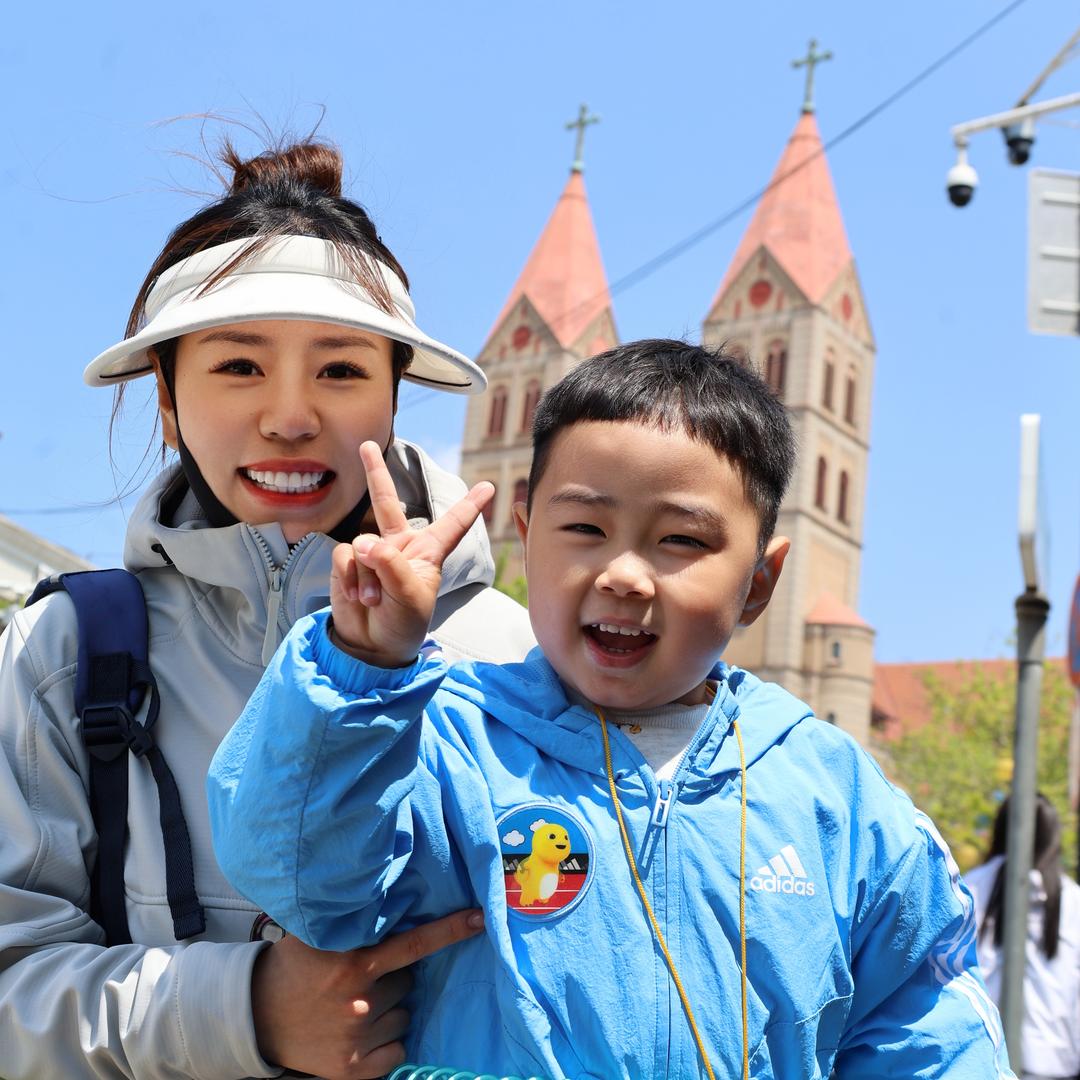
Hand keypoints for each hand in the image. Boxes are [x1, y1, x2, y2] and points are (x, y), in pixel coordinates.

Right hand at [251, 908, 484, 1079]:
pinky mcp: (354, 1069)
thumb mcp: (317, 935)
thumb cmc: (292, 968)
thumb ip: (352, 918)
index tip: (482, 918)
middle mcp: (359, 1001)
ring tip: (355, 1005)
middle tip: (361, 978)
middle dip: (393, 978)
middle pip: (409, 983)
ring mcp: (358, 1038)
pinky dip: (386, 1043)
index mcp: (353, 963)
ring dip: (389, 1009)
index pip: (414, 944)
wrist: (255, 1019)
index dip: (450, 930)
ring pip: (405, 1015)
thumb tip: (388, 887)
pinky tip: (360, 1032)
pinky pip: (398, 1049)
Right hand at [329, 441, 493, 666]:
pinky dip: (349, 576)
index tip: (488, 486)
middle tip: (367, 445)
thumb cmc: (402, 623)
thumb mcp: (410, 596)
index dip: (470, 506)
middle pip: (387, 502)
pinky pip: (345, 556)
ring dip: (367, 575)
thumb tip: (365, 544)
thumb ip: (391, 566)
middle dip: (376, 473)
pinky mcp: (349, 563)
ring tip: (374, 599)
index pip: (453, 525)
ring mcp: (372, 553)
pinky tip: (355, 595)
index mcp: (428, 552)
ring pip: (365, 543)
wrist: (372, 646)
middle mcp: (400, 547)